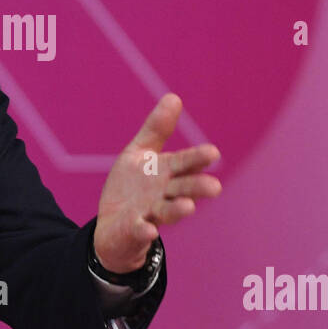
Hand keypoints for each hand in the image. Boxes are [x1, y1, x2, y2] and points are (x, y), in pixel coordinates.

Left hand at [93, 93, 221, 273]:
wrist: (113, 225)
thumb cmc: (132, 187)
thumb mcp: (140, 153)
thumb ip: (157, 129)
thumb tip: (174, 96)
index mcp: (167, 173)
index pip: (185, 163)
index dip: (197, 159)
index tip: (213, 152)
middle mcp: (164, 194)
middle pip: (183, 189)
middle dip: (197, 187)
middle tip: (214, 187)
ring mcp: (150, 214)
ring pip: (167, 212)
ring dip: (178, 209)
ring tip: (188, 206)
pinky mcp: (133, 230)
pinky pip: (139, 231)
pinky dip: (144, 231)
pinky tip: (148, 230)